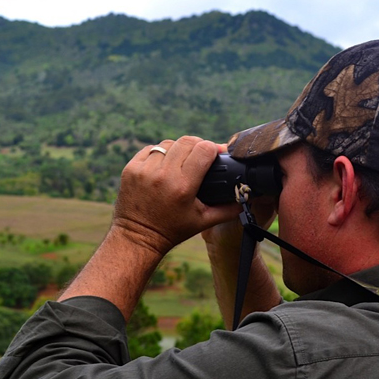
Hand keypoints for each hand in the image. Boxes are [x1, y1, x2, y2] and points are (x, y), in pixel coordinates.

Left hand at [112, 136, 241, 256]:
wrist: (138, 237)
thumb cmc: (173, 230)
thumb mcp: (204, 222)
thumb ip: (228, 209)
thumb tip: (247, 196)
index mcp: (183, 186)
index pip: (203, 150)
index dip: (213, 148)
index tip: (217, 153)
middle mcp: (162, 175)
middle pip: (187, 141)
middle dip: (198, 145)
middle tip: (202, 155)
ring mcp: (144, 170)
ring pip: (168, 143)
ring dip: (178, 149)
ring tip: (183, 161)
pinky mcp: (131, 169)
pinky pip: (151, 149)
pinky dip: (161, 154)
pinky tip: (165, 164)